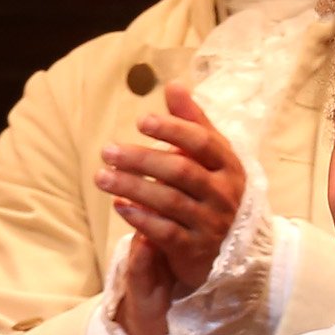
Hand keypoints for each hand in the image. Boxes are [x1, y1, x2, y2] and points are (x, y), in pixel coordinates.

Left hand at [94, 82, 247, 334]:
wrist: (232, 248)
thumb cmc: (214, 190)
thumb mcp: (210, 156)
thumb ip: (191, 122)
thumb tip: (174, 85)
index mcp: (229, 165)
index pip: (202, 142)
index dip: (173, 129)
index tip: (142, 121)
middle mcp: (223, 193)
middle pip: (180, 171)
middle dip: (141, 159)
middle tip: (107, 151)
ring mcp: (210, 222)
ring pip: (169, 201)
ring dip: (132, 187)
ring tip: (101, 176)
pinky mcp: (195, 249)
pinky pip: (165, 232)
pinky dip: (141, 218)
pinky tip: (118, 206)